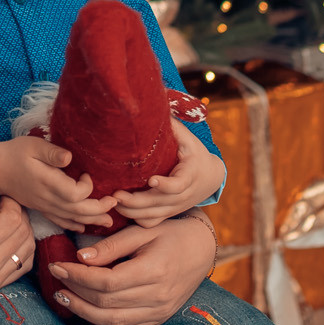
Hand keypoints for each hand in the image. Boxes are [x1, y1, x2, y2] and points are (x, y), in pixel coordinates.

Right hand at [0, 137, 111, 232]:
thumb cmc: (14, 153)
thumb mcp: (32, 145)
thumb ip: (51, 152)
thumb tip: (70, 157)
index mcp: (47, 182)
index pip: (74, 194)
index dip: (87, 188)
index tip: (87, 175)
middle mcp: (47, 198)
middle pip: (77, 210)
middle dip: (99, 208)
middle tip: (115, 202)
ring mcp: (44, 206)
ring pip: (71, 218)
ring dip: (92, 219)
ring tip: (109, 220)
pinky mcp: (41, 208)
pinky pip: (60, 221)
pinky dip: (75, 225)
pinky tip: (85, 226)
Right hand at [0, 172, 36, 313]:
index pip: (11, 220)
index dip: (12, 202)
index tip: (1, 194)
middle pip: (23, 234)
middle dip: (20, 213)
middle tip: (6, 203)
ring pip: (27, 251)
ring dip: (24, 230)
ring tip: (8, 217)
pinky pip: (22, 267)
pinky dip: (22, 248)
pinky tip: (10, 237)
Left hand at [42, 214, 217, 324]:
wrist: (202, 249)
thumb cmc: (171, 233)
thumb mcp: (143, 230)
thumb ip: (112, 245)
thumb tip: (80, 258)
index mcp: (154, 271)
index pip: (107, 282)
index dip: (78, 276)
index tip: (58, 265)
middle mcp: (157, 297)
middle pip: (106, 303)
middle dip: (75, 291)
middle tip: (56, 278)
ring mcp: (159, 312)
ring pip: (113, 322)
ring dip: (83, 311)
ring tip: (64, 296)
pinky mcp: (158, 319)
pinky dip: (102, 324)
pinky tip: (87, 310)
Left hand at [107, 120, 225, 227]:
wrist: (211, 178)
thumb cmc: (195, 154)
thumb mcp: (190, 140)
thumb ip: (175, 127)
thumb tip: (159, 101)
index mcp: (190, 175)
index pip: (179, 185)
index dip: (166, 185)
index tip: (152, 180)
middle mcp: (183, 195)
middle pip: (159, 204)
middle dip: (136, 201)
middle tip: (116, 194)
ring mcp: (175, 207)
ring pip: (152, 216)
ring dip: (131, 211)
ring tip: (113, 201)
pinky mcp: (168, 214)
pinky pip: (151, 223)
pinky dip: (136, 220)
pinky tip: (121, 211)